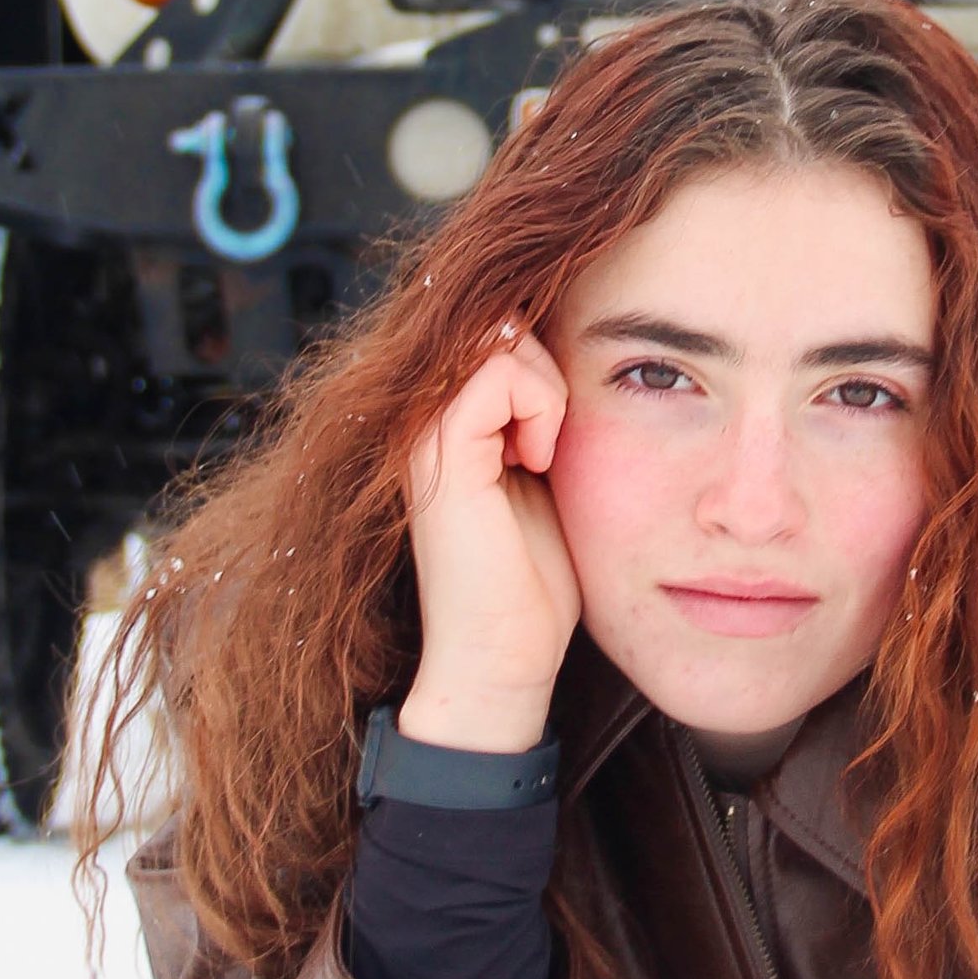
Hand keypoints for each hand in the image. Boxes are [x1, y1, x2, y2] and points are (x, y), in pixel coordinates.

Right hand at [399, 325, 581, 753]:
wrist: (505, 656)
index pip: (491, 329)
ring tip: (546, 450)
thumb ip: (535, 414)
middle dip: (546, 364)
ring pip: (498, 338)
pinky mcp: (441, 452)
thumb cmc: (532, 580)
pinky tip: (540, 460)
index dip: (540, 355)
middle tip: (555, 434)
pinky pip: (499, 372)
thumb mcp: (542, 473)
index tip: (557, 425)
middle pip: (495, 322)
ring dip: (546, 386)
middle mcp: (420, 418)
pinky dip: (542, 405)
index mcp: (441, 422)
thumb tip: (553, 348)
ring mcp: (424, 433)